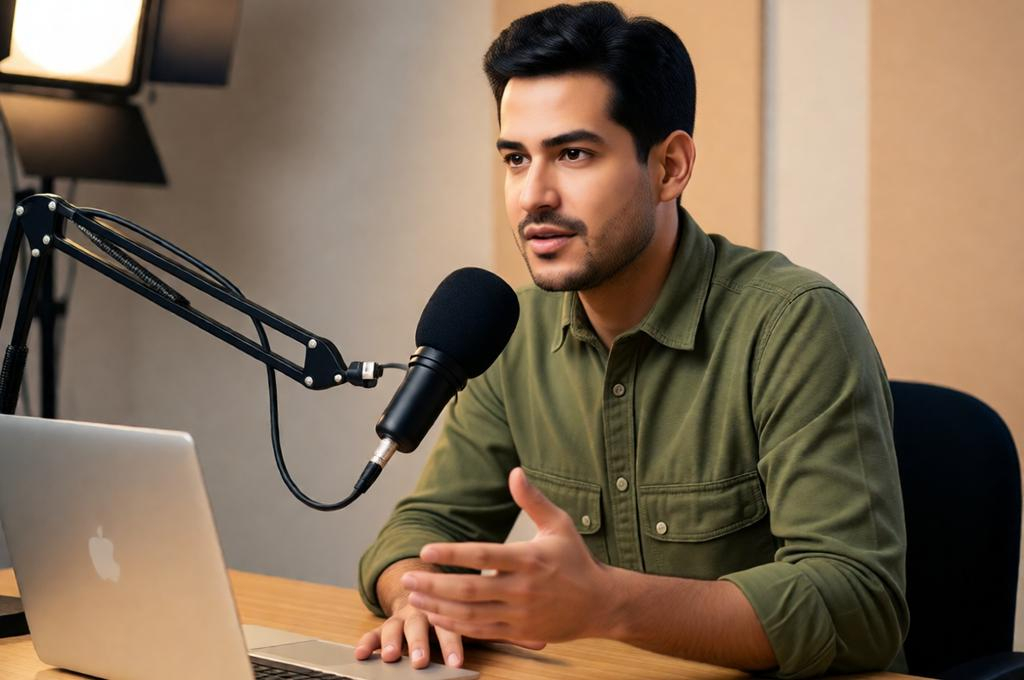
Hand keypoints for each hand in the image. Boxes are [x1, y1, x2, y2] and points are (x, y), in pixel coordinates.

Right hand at [353, 594, 464, 668]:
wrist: (423, 594)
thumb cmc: (443, 619)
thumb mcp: (454, 623)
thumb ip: (459, 637)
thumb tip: (472, 659)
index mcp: (441, 613)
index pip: (448, 629)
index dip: (451, 646)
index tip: (455, 664)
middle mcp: (419, 613)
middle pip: (418, 625)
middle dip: (418, 643)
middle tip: (420, 661)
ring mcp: (400, 618)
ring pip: (394, 627)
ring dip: (391, 641)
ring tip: (390, 656)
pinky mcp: (384, 625)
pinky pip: (373, 633)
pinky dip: (366, 643)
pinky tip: (360, 654)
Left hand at [401, 467, 613, 643]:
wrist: (601, 603)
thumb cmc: (577, 560)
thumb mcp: (559, 524)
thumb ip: (533, 500)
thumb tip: (515, 472)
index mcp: (529, 559)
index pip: (483, 555)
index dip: (451, 554)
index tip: (425, 550)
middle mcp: (523, 588)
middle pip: (470, 589)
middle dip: (434, 584)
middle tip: (407, 576)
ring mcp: (520, 614)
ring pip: (471, 613)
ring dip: (439, 606)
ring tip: (414, 596)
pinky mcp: (520, 631)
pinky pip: (482, 631)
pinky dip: (456, 625)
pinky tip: (437, 616)